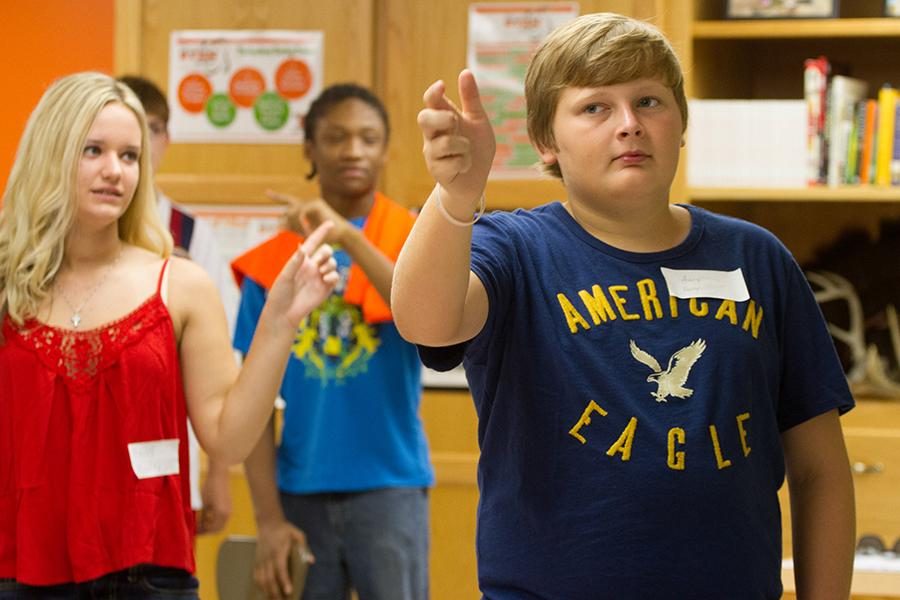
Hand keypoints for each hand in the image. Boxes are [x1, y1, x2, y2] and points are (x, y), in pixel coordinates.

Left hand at [196, 463, 231, 533]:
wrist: (219, 473)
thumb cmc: (210, 486)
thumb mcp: (203, 503)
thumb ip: (201, 516)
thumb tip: (197, 526)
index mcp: (221, 513)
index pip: (211, 530)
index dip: (202, 532)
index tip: (194, 532)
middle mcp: (227, 513)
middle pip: (217, 529)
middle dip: (207, 531)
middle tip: (197, 530)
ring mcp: (229, 509)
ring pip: (220, 524)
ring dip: (211, 525)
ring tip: (200, 522)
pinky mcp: (229, 505)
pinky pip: (222, 518)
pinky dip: (214, 520)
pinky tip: (206, 515)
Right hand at [253, 520, 313, 599]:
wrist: (268, 523)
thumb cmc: (285, 530)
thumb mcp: (297, 534)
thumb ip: (304, 547)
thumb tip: (311, 561)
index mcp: (278, 551)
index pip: (280, 568)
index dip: (284, 581)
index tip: (289, 591)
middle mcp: (268, 557)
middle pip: (270, 578)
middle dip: (275, 592)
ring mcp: (261, 560)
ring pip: (262, 580)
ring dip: (267, 592)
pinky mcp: (256, 562)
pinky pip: (256, 577)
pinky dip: (260, 586)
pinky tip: (265, 593)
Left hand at [266, 220, 338, 327]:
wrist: (284, 314)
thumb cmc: (279, 294)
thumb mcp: (284, 277)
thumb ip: (294, 263)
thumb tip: (303, 248)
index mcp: (300, 260)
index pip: (313, 242)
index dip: (321, 232)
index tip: (331, 223)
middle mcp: (312, 267)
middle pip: (326, 251)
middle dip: (326, 252)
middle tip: (319, 260)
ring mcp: (319, 277)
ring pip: (332, 263)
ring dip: (329, 264)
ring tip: (321, 273)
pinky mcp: (326, 288)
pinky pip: (335, 276)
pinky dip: (332, 275)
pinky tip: (325, 280)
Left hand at [267, 189, 349, 244]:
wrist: (341, 235)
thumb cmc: (326, 236)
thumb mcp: (305, 232)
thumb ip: (293, 228)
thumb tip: (279, 226)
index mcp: (304, 209)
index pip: (288, 201)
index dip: (277, 196)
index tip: (266, 192)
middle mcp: (306, 203)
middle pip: (288, 200)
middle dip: (278, 199)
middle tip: (267, 194)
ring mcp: (311, 202)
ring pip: (293, 210)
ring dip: (295, 223)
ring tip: (303, 232)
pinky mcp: (316, 203)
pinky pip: (301, 212)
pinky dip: (302, 223)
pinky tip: (307, 230)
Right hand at [418, 69, 495, 205]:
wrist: (475, 179)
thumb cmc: (476, 148)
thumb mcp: (478, 121)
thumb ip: (471, 99)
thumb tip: (465, 72)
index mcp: (442, 118)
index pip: (430, 101)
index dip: (433, 93)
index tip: (442, 86)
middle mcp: (433, 134)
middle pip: (424, 119)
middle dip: (441, 118)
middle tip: (455, 121)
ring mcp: (432, 153)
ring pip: (444, 143)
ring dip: (463, 146)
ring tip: (467, 151)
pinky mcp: (437, 171)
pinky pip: (453, 161)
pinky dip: (465, 162)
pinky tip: (465, 166)